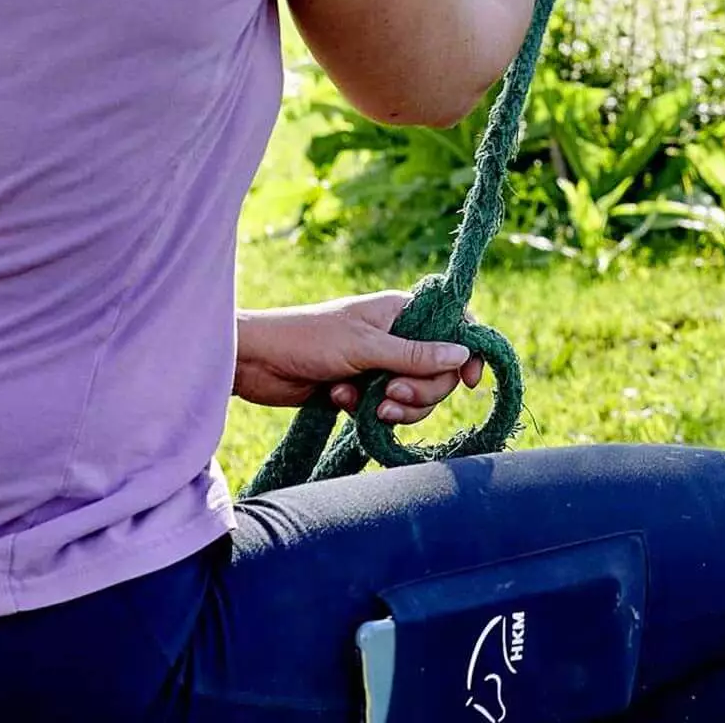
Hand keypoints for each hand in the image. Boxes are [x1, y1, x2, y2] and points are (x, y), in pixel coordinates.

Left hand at [233, 294, 484, 422]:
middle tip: (390, 396)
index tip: (470, 383)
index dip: (469, 353)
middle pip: (440, 372)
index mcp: (404, 312)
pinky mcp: (364, 390)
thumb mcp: (365, 346)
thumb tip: (464, 355)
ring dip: (395, 406)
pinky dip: (369, 411)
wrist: (254, 363)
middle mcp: (399, 337)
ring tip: (366, 405)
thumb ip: (415, 355)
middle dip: (420, 391)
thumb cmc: (308, 339)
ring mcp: (382, 365)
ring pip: (416, 395)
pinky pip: (388, 409)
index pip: (456, 327)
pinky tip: (341, 400)